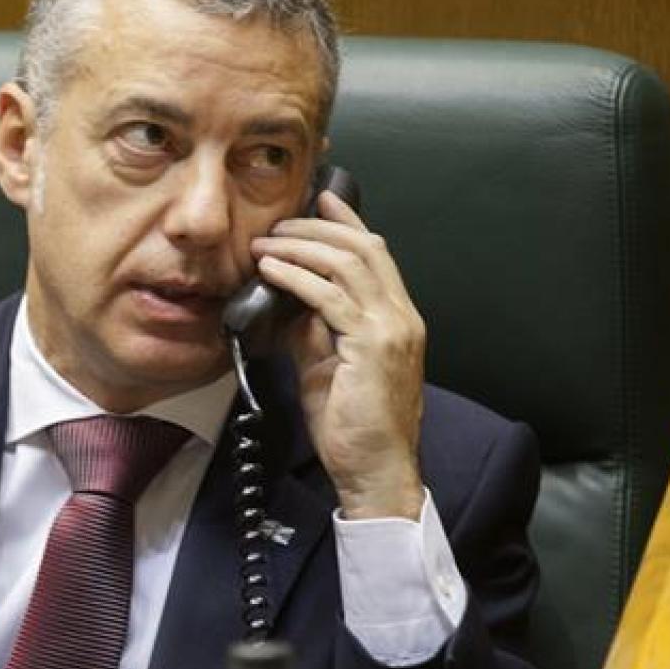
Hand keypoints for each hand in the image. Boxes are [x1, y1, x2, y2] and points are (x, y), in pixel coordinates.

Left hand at [250, 190, 425, 519]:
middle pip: (364, 248)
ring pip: (347, 264)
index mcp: (398, 319)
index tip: (320, 199)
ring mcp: (390, 329)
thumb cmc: (353, 426)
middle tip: (280, 222)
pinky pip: (330, 297)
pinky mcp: (371, 346)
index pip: (377, 254)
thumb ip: (314, 331)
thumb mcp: (328, 366)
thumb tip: (287, 301)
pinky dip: (297, 277)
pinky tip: (272, 269)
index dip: (349, 222)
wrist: (375, 468)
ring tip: (267, 242)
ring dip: (301, 247)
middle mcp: (402, 317)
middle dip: (318, 228)